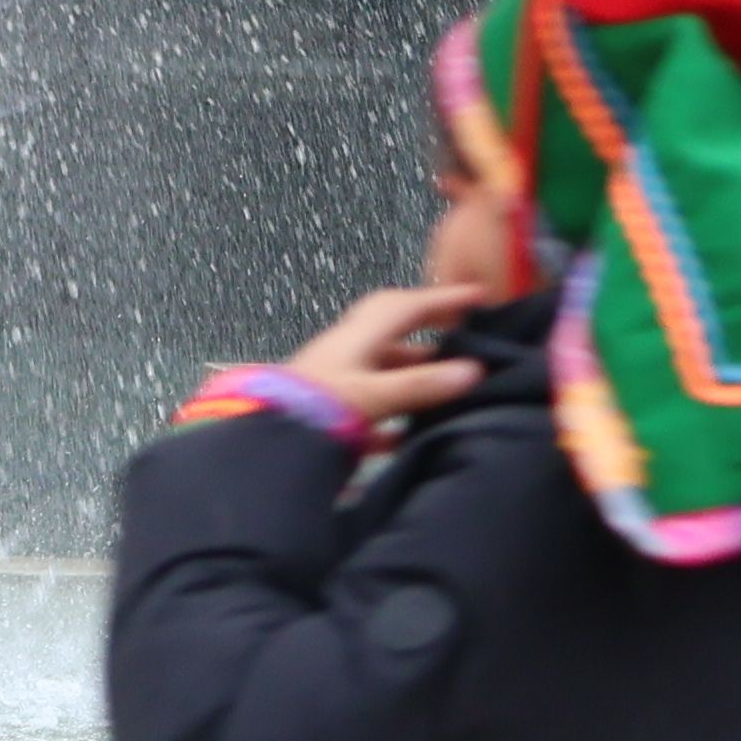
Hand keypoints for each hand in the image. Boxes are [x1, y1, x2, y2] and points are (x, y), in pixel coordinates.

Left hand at [276, 283, 492, 436]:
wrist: (262, 443)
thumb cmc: (315, 408)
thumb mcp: (373, 394)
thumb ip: (420, 385)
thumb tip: (473, 371)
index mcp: (356, 337)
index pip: (406, 306)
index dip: (443, 298)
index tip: (478, 296)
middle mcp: (345, 352)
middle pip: (390, 331)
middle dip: (426, 329)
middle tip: (461, 336)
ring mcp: (334, 381)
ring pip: (380, 369)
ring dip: (412, 373)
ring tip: (449, 388)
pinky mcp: (326, 414)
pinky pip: (366, 408)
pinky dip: (391, 417)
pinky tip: (409, 434)